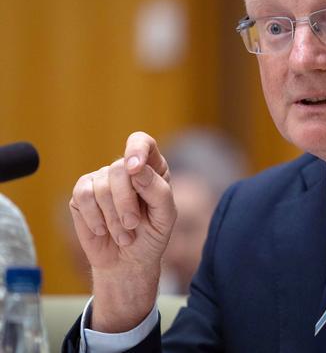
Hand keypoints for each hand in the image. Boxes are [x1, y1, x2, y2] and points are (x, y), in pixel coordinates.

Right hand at [69, 131, 176, 331]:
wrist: (128, 261)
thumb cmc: (151, 235)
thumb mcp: (165, 216)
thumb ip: (158, 190)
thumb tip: (136, 169)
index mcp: (151, 168)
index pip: (142, 142)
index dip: (136, 149)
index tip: (134, 167)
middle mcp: (125, 169)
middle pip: (119, 169)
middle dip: (125, 203)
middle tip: (133, 225)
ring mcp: (102, 179)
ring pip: (100, 186)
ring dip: (113, 217)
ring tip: (123, 233)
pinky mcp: (81, 194)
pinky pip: (82, 197)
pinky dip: (94, 217)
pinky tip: (102, 230)